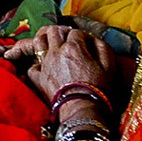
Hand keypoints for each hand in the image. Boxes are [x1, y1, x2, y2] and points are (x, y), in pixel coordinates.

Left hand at [0, 24, 114, 102]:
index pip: (76, 32)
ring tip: (52, 45)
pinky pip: (32, 66)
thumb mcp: (109, 66)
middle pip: (53, 31)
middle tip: (68, 39)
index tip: (87, 44)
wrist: (82, 109)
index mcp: (74, 47)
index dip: (82, 36)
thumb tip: (94, 40)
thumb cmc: (97, 89)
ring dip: (45, 40)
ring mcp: (45, 64)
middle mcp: (56, 52)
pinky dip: (37, 64)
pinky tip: (44, 67)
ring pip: (38, 41)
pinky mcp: (38, 78)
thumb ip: (102, 47)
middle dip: (61, 32)